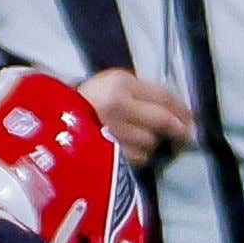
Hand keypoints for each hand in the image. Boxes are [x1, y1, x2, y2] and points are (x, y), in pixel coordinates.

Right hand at [79, 67, 199, 164]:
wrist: (52, 122)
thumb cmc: (87, 100)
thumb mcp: (113, 84)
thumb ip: (142, 94)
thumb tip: (175, 112)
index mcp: (120, 84)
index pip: (163, 96)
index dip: (182, 108)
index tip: (191, 117)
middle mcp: (117, 106)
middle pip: (162, 121)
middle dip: (179, 129)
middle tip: (185, 136)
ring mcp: (111, 131)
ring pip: (150, 143)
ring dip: (153, 144)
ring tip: (146, 141)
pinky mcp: (106, 153)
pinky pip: (136, 158)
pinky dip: (139, 155)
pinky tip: (131, 150)